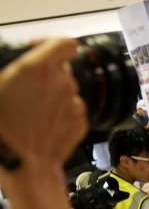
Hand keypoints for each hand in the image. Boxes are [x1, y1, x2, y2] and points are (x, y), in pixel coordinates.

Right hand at [0, 39, 85, 168]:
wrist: (21, 165)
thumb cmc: (3, 130)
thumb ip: (13, 72)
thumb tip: (17, 71)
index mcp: (38, 70)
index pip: (64, 43)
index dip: (52, 43)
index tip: (38, 48)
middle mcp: (61, 83)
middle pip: (62, 69)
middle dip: (46, 76)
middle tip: (26, 89)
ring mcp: (74, 104)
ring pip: (67, 91)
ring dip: (53, 96)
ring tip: (32, 111)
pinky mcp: (81, 123)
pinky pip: (73, 111)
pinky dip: (61, 114)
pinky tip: (43, 123)